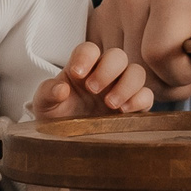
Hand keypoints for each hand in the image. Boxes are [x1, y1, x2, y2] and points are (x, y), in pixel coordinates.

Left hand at [30, 42, 153, 118]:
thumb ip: (48, 93)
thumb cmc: (55, 116)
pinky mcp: (133, 107)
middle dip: (108, 70)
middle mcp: (104, 74)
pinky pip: (146, 96)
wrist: (66, 140)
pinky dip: (140, 100)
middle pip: (117, 56)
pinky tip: (125, 112)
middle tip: (93, 90)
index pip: (89, 49)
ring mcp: (121, 89)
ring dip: (126, 85)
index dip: (86, 57)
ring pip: (136, 72)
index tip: (77, 73)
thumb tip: (61, 89)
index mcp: (82, 67)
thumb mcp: (43, 105)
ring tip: (111, 104)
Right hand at [88, 0, 190, 100]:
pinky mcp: (97, 20)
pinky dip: (130, 72)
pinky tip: (149, 57)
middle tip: (186, 63)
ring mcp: (110, 7)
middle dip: (167, 80)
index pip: (160, 53)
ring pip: (122, 73)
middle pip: (139, 68)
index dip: (181, 72)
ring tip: (169, 59)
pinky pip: (108, 67)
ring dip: (149, 79)